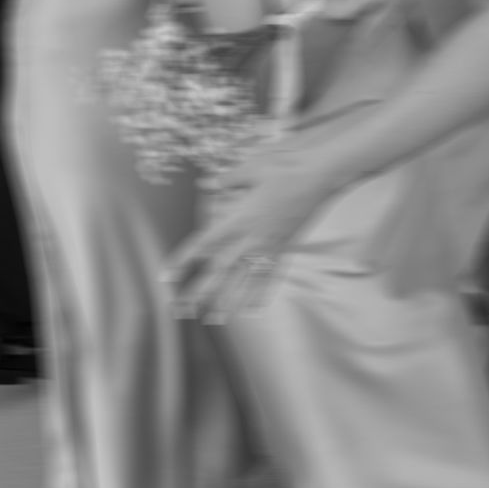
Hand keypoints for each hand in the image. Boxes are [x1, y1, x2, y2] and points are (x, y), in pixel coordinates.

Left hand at [167, 155, 325, 319]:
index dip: (184, 260)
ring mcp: (271, 245)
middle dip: (200, 291)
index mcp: (240, 218)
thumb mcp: (253, 168)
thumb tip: (208, 182)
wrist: (321, 176)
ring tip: (215, 319)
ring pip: (245, 279)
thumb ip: (228, 179)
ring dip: (229, 301)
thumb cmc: (287, 168)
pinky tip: (253, 308)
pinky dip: (261, 293)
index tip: (167, 275)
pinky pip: (272, 275)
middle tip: (182, 308)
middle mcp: (254, 237)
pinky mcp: (286, 247)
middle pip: (221, 270)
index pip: (205, 244)